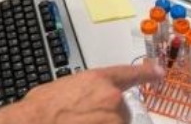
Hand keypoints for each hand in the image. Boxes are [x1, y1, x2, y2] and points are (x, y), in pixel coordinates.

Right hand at [0, 63, 163, 123]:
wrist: (32, 123)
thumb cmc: (40, 108)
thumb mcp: (62, 88)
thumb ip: (83, 90)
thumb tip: (86, 99)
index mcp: (97, 80)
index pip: (128, 73)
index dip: (146, 72)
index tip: (159, 72)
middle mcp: (111, 98)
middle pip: (121, 110)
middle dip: (107, 116)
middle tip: (81, 118)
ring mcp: (113, 120)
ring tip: (76, 123)